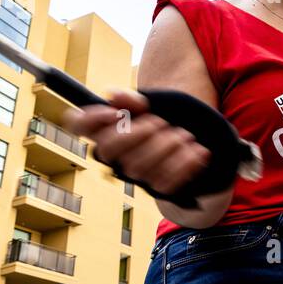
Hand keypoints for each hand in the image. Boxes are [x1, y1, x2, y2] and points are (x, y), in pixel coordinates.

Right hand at [64, 89, 211, 197]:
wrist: (203, 138)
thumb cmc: (172, 116)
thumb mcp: (157, 100)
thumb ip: (135, 99)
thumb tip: (113, 95)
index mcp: (110, 127)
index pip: (79, 124)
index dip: (90, 119)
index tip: (115, 112)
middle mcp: (116, 155)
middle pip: (108, 150)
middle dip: (134, 134)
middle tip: (159, 122)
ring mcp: (135, 174)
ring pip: (138, 167)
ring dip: (165, 147)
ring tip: (185, 135)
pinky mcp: (157, 188)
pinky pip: (164, 182)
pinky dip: (184, 164)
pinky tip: (198, 151)